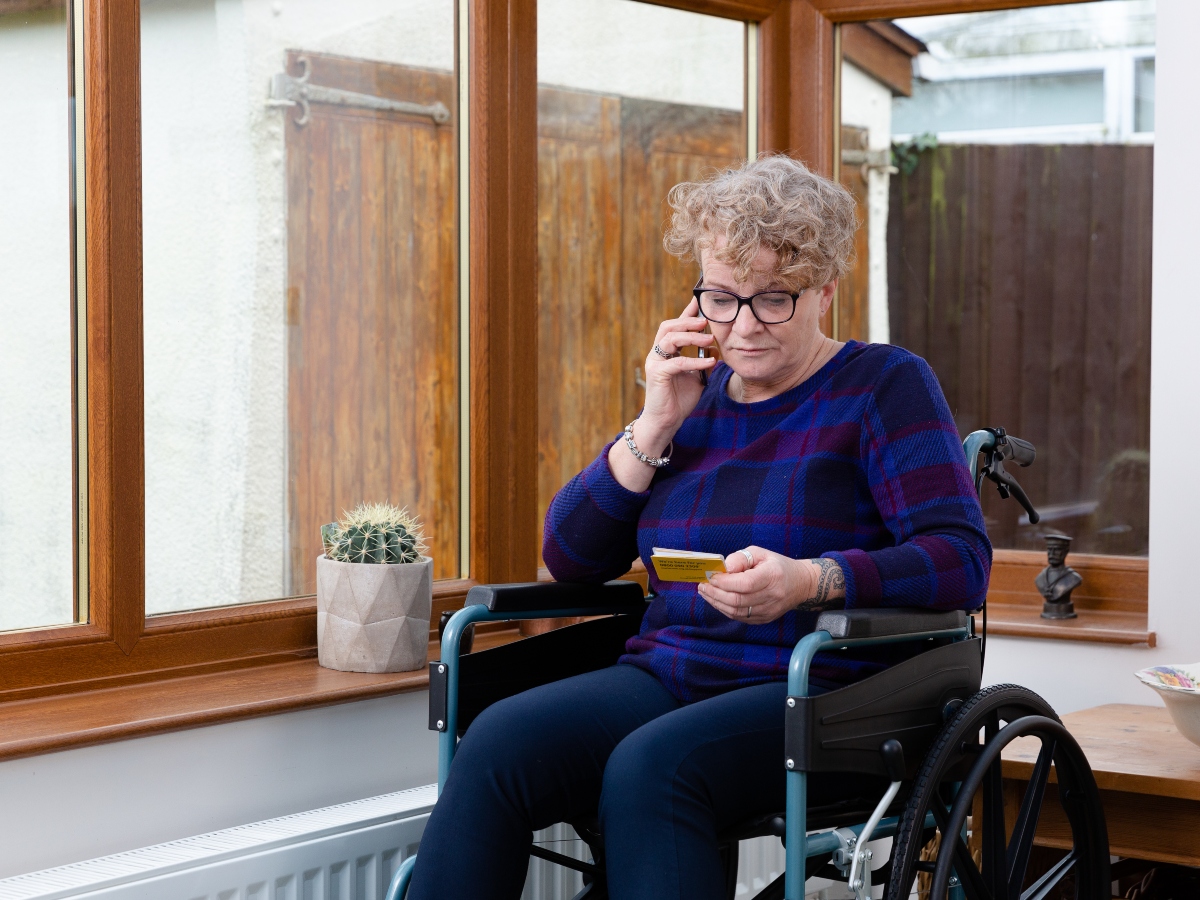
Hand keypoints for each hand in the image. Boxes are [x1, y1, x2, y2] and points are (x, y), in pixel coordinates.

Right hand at [638, 298, 717, 442]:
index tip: (700, 301)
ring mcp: (655, 363)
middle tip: (706, 320)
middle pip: (668, 326)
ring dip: (690, 336)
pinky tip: (709, 363)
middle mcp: (658, 354)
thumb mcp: (697, 378)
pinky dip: (694, 361)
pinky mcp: (656, 375)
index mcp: (666, 352)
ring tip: (709, 338)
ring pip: (669, 339)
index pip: (675, 326)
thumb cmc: (679, 400)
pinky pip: (677, 363)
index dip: (687, 313)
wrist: (666, 422)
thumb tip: (715, 349)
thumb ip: (704, 362)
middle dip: (687, 321)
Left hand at [697, 547, 845, 624]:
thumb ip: (740, 558)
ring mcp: (769, 611)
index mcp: (772, 576)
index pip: (745, 583)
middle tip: (702, 586)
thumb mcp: (760, 553)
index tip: (710, 576)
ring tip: (705, 592)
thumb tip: (723, 568)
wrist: (800, 584)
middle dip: (715, 593)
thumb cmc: (777, 565)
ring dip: (716, 602)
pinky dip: (725, 609)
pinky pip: (740, 617)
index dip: (724, 582)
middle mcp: (772, 596)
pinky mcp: (764, 619)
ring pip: (736, 611)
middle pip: (737, 600)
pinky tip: (717, 600)